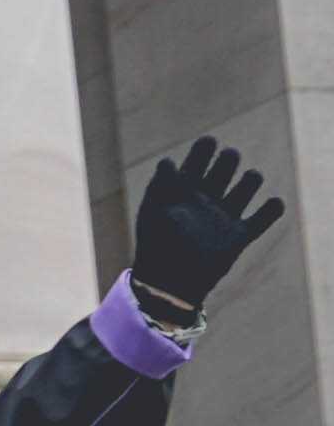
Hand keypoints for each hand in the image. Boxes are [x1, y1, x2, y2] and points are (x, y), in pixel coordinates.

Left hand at [131, 135, 287, 313]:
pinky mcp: (240, 236)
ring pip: (247, 187)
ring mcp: (224, 217)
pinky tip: (273, 203)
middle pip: (225, 168)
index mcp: (183, 191)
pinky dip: (272, 209)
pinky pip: (263, 218)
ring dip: (251, 179)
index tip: (209, 141)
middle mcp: (206, 200)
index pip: (198, 160)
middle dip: (229, 159)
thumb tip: (167, 161)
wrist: (167, 283)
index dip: (204, 148)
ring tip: (249, 180)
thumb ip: (160, 186)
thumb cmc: (154, 246)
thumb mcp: (153, 213)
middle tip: (228, 159)